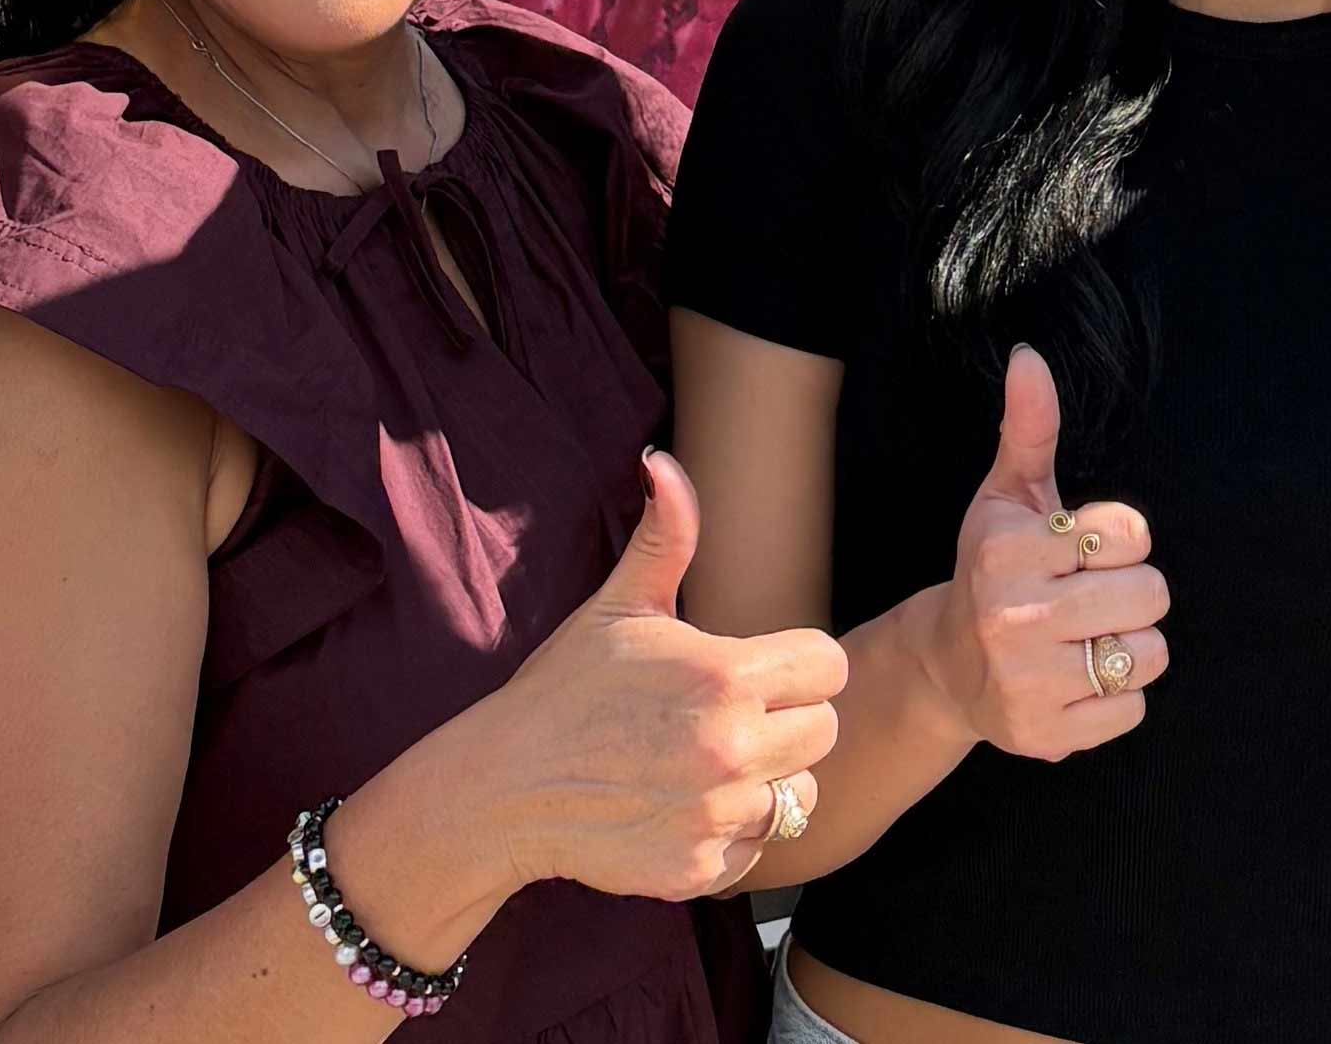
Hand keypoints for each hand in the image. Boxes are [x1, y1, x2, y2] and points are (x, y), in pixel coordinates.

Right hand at [461, 451, 846, 902]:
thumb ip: (664, 536)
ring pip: (801, 796)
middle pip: (825, 731)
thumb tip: (663, 463)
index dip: (798, 667)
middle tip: (729, 720)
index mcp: (726, 676)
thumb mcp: (616, 607)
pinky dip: (732, 835)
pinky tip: (684, 809)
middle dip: (787, 722)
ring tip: (710, 766)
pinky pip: (758, 850)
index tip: (759, 674)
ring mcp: (719, 813)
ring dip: (768, 783)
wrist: (502, 788)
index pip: (828, 667)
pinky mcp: (702, 867)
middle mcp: (732, 748)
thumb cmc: (563, 689)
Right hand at [919, 346, 1168, 760]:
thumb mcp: (1007, 495)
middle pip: (1151, 595)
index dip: (1119, 543)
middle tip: (1090, 600)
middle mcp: (1014, 616)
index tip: (1080, 553)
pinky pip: (1133, 709)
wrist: (947, 666)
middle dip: (1132, 595)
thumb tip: (1029, 356)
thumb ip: (1030, 427)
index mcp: (1010, 549)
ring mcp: (1029, 681)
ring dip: (1129, 648)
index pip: (1133, 534)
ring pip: (1149, 655)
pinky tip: (1077, 680)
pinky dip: (1117, 697)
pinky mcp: (1047, 734)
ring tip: (1086, 639)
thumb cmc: (993, 569)